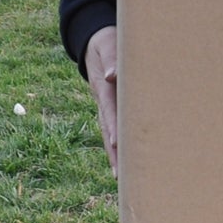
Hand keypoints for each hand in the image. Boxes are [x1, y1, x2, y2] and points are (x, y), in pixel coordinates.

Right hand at [85, 25, 118, 173]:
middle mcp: (103, 102)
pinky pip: (115, 132)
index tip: (116, 143)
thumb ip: (111, 58)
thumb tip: (111, 75)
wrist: (96, 42)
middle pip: (108, 131)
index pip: (110, 110)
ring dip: (116, 156)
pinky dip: (119, 149)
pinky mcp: (112, 111)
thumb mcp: (108, 44)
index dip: (114, 127)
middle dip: (114, 153)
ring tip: (122, 180)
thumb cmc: (108, 42)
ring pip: (110, 136)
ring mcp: (106, 109)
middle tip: (120, 175)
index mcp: (104, 88)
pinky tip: (126, 167)